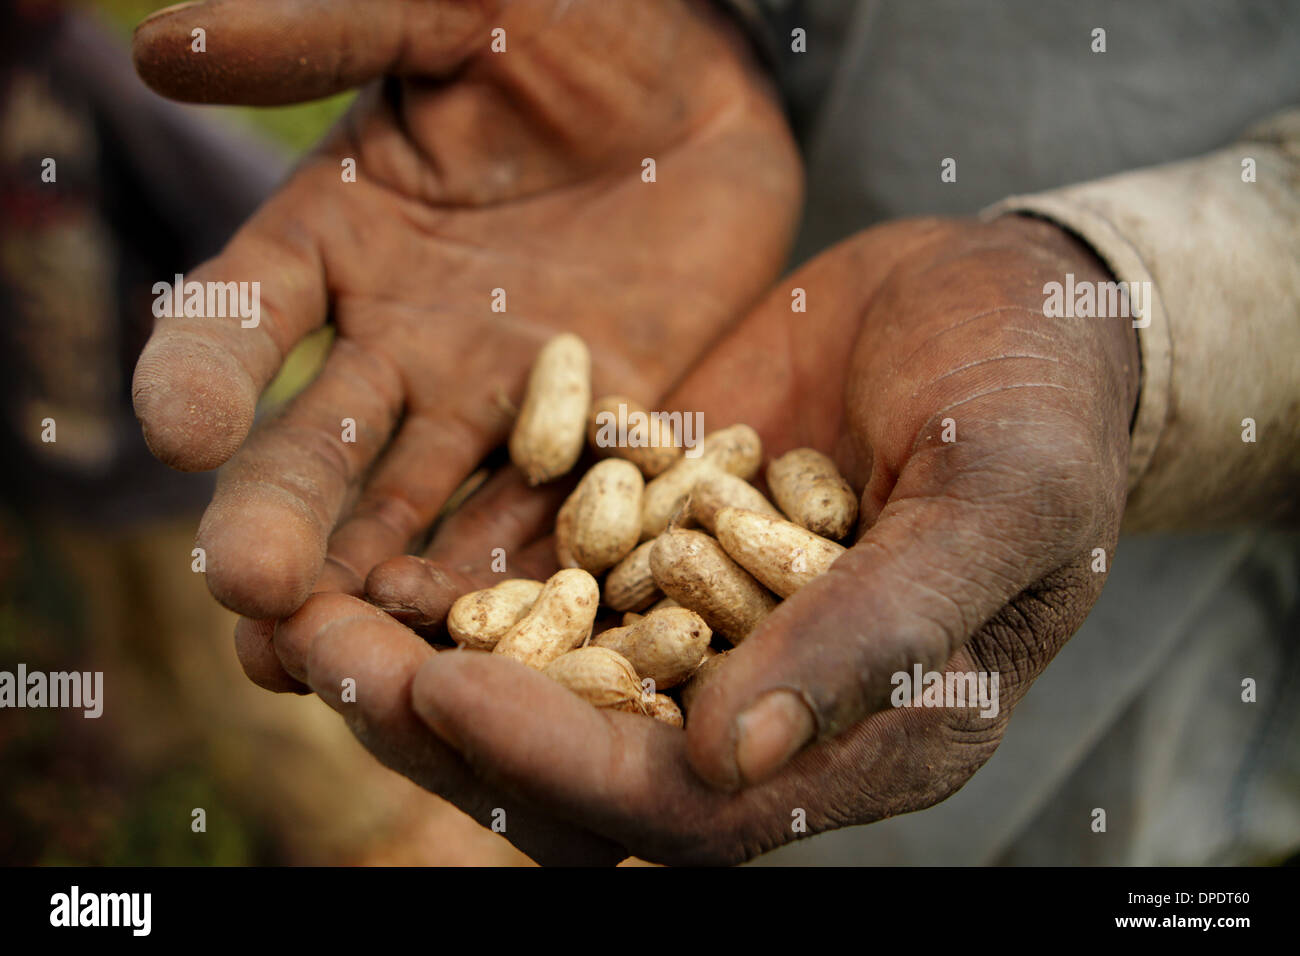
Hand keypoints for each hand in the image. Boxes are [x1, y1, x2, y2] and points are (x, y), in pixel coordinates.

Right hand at [129, 0, 799, 689]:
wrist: (703, 78)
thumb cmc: (575, 20)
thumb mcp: (447, 12)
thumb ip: (324, 35)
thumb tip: (154, 40)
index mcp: (330, 245)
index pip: (235, 321)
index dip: (198, 373)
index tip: (177, 429)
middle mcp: (397, 343)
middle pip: (316, 451)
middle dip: (281, 524)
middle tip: (253, 597)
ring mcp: (497, 398)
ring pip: (419, 510)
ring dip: (385, 583)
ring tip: (354, 655)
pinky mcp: (597, 426)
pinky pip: (550, 510)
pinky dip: (522, 569)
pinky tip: (502, 632)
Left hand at [280, 215, 1139, 863]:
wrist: (1005, 299)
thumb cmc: (1040, 400)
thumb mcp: (998, 500)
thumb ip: (885, 631)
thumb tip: (734, 762)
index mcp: (861, 738)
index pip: (690, 806)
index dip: (564, 763)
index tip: (442, 689)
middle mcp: (763, 706)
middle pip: (583, 768)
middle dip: (447, 723)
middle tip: (321, 651)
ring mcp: (698, 623)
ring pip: (538, 682)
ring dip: (416, 656)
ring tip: (293, 607)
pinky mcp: (653, 538)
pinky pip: (539, 581)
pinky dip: (449, 577)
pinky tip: (353, 539)